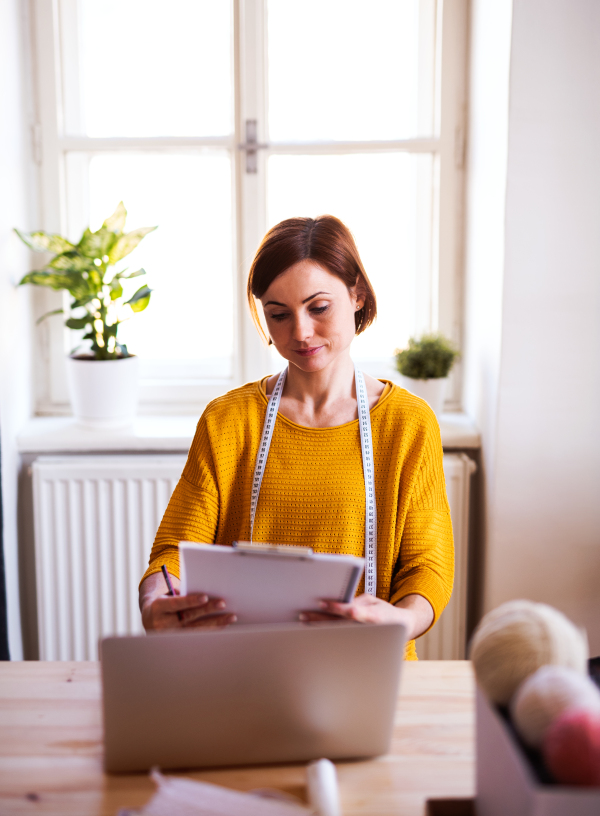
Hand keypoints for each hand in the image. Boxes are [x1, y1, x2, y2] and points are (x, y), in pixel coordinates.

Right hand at [139, 572, 236, 630]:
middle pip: (189, 616)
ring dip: (215, 623)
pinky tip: (223, 627)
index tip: (205, 597)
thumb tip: (207, 593)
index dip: (190, 601)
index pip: (175, 603)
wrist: (149, 619)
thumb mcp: (167, 595)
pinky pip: (198, 637)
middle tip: (223, 603)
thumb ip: (182, 594)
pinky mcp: (178, 642)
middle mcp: (162, 624)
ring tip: (230, 617)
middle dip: (207, 610)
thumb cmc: (164, 602)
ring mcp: (171, 636)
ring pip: (196, 629)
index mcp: (157, 608)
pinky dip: (211, 631)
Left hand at [299, 593, 432, 639]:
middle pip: (339, 624)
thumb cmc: (385, 611)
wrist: (401, 627)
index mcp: (372, 616)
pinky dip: (326, 634)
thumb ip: (357, 602)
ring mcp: (361, 638)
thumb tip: (340, 603)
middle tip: (304, 614)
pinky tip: (314, 630)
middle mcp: (366, 629)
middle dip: (320, 619)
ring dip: (319, 627)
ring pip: (337, 633)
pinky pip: (340, 638)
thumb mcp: (373, 601)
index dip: (336, 608)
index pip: (351, 611)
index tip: (321, 603)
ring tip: (305, 622)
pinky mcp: (358, 643)